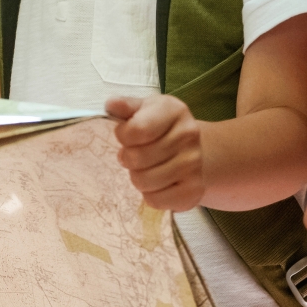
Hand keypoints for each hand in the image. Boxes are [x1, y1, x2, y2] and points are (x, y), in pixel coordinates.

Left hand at [105, 95, 204, 211]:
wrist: (190, 149)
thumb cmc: (159, 127)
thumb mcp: (144, 109)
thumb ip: (126, 107)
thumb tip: (111, 105)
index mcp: (175, 111)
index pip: (137, 130)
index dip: (123, 135)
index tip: (126, 134)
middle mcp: (189, 135)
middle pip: (138, 159)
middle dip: (128, 158)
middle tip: (136, 154)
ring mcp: (195, 164)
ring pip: (144, 182)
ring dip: (138, 177)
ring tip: (146, 168)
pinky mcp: (194, 191)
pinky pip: (155, 201)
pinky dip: (150, 195)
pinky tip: (158, 182)